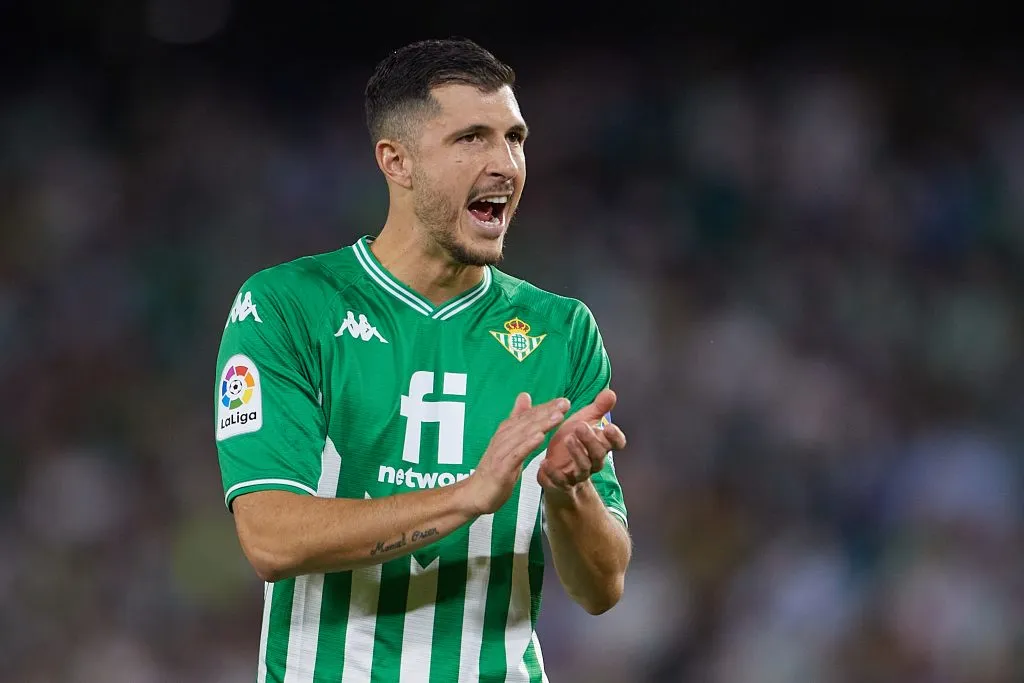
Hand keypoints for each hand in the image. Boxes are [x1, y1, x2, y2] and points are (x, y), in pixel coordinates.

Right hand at [465, 393, 569, 514]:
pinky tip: (540, 437)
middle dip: (547, 412)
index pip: (529, 416)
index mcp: (507, 432)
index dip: (546, 407)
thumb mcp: (508, 442)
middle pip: (527, 422)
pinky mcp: (501, 468)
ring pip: (524, 435)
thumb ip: (517, 420)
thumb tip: (524, 395)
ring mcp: (501, 452)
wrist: (475, 494)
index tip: (564, 401)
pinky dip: (527, 444)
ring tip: (558, 416)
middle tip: (565, 403)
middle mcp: (503, 438)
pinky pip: (516, 454)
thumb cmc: (494, 469)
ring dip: (541, 424)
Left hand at [538, 389, 626, 493]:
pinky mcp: (562, 483)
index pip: (616, 444)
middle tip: (581, 426)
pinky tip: (544, 462)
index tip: (609, 426)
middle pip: (598, 454)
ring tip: (568, 438)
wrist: (557, 473)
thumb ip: (598, 409)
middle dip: (591, 440)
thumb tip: (611, 392)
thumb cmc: (572, 444)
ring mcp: (578, 474)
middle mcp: (593, 462)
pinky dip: (553, 473)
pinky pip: (560, 481)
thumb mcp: (584, 423)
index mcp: (600, 446)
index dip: (615, 437)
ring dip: (577, 453)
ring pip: (583, 467)